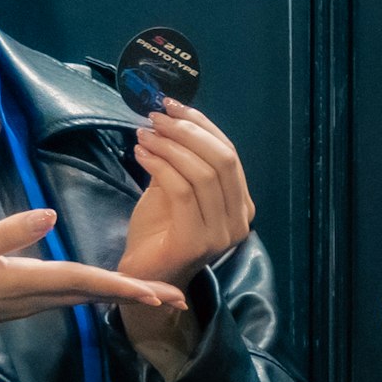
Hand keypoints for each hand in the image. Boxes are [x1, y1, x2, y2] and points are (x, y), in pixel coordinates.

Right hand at [0, 208, 186, 353]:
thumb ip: (6, 232)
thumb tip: (50, 215)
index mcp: (25, 282)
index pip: (84, 281)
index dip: (123, 284)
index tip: (159, 291)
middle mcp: (35, 297)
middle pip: (96, 294)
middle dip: (138, 295)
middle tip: (180, 298)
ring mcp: (29, 302)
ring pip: (86, 297)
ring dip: (122, 295)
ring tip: (158, 294)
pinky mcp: (21, 300)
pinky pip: (70, 297)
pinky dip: (98, 292)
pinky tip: (109, 288)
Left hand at [115, 101, 255, 362]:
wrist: (141, 278)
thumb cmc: (158, 233)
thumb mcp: (173, 188)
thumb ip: (181, 160)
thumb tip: (170, 116)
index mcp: (241, 205)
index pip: (229, 154)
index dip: (202, 125)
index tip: (172, 104)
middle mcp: (240, 220)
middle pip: (222, 160)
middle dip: (187, 131)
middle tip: (156, 117)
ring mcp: (222, 234)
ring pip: (203, 173)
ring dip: (170, 146)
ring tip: (144, 133)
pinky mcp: (197, 241)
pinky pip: (182, 191)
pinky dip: (160, 165)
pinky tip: (140, 153)